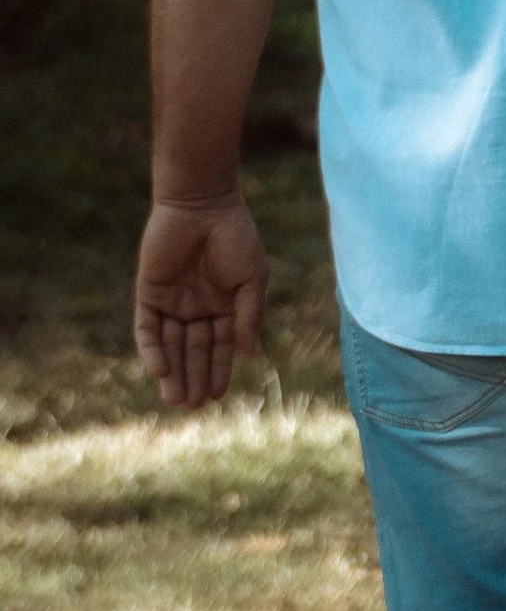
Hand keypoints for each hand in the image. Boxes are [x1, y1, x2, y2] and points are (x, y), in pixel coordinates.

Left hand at [134, 197, 269, 412]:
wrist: (203, 204)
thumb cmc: (235, 237)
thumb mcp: (252, 279)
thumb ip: (249, 316)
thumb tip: (251, 355)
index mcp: (225, 307)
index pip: (220, 347)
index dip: (218, 371)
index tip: (216, 396)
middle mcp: (197, 308)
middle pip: (193, 351)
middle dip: (193, 378)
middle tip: (190, 407)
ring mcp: (172, 301)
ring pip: (170, 345)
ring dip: (172, 372)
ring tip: (175, 399)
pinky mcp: (149, 292)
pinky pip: (148, 327)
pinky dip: (152, 349)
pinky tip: (159, 370)